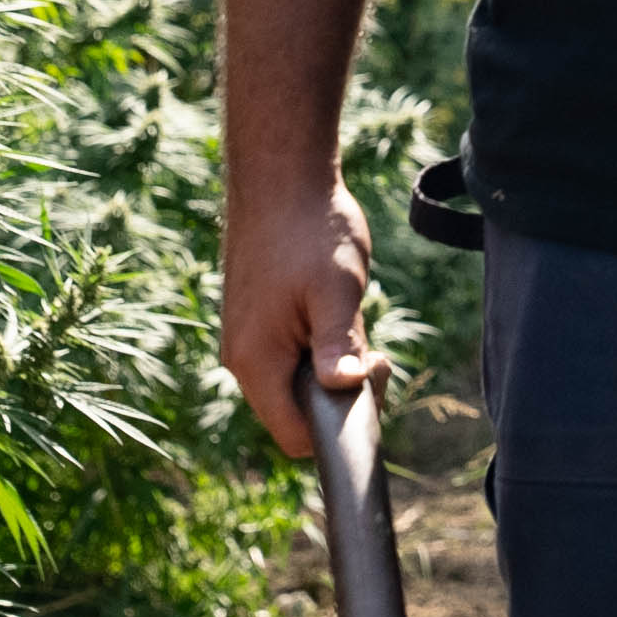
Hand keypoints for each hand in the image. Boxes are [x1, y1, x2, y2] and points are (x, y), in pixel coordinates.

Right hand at [218, 169, 377, 458]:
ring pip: (297, 384)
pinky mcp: (256, 323)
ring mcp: (246, 341)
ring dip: (332, 367)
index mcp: (257, 362)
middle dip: (340, 394)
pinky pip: (291, 358)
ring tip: (352, 319)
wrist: (281, 179)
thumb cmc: (310, 231)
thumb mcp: (336, 291)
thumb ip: (338, 346)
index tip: (370, 377)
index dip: (340, 427)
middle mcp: (243, 360)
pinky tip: (334, 310)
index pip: (295, 437)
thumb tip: (347, 390)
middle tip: (373, 350)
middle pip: (297, 414)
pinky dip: (319, 347)